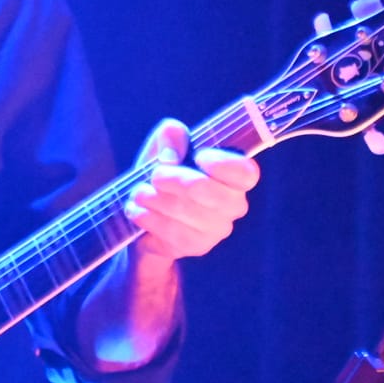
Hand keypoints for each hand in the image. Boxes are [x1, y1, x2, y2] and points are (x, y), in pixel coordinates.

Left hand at [124, 118, 259, 262]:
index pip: (246, 173)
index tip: (199, 156)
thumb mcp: (164, 148)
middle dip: (176, 180)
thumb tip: (171, 155)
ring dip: (155, 199)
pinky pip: (172, 232)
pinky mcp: (198, 246)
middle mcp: (234, 205)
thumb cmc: (164, 176)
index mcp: (235, 177)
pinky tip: (138, 211)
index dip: (223, 164)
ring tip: (140, 193)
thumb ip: (171, 136)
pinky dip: (149, 218)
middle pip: (210, 191)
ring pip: (186, 212)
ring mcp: (217, 229)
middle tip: (156, 175)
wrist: (149, 218)